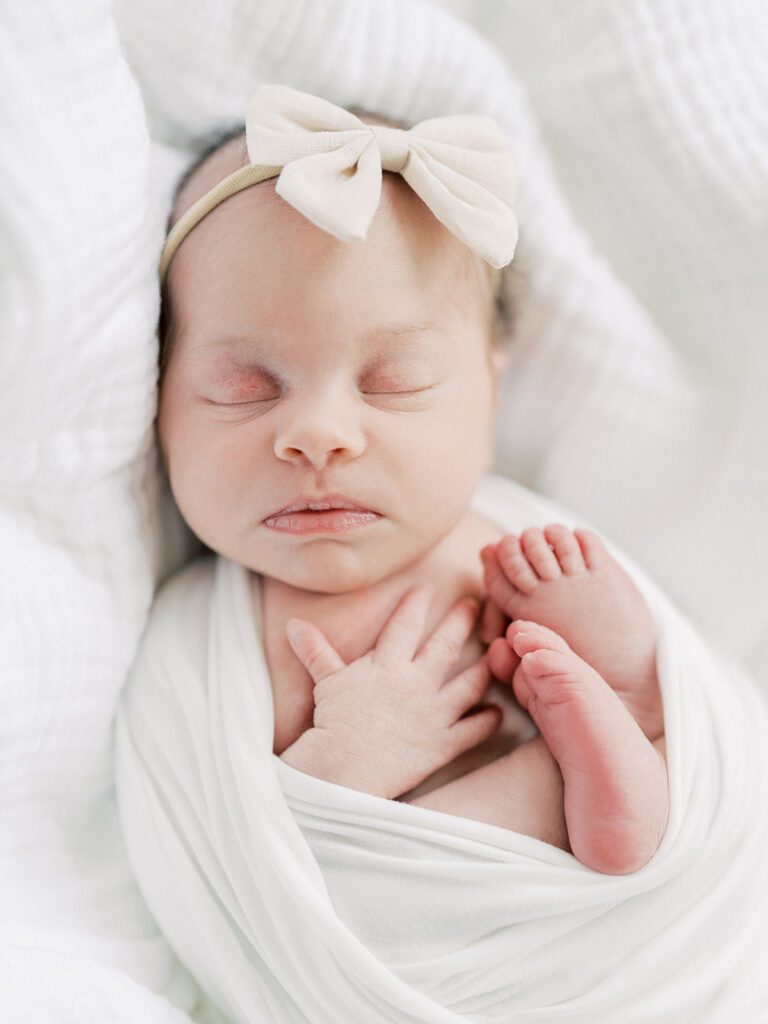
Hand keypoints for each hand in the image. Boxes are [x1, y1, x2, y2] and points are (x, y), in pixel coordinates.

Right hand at [281, 584, 502, 799]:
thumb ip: (315, 650)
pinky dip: (488, 721)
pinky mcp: (443, 744)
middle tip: (476, 603)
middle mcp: (416, 683)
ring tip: (498, 655)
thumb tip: (293, 624)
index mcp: (387, 664)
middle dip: (462, 621)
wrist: (343, 767)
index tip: (426, 586)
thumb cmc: (332, 722)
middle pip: (446, 645)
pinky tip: (498, 713)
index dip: (416, 602)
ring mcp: (434, 713)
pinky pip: (473, 730)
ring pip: (470, 684)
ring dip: (486, 668)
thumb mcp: (325, 681)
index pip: (405, 624)